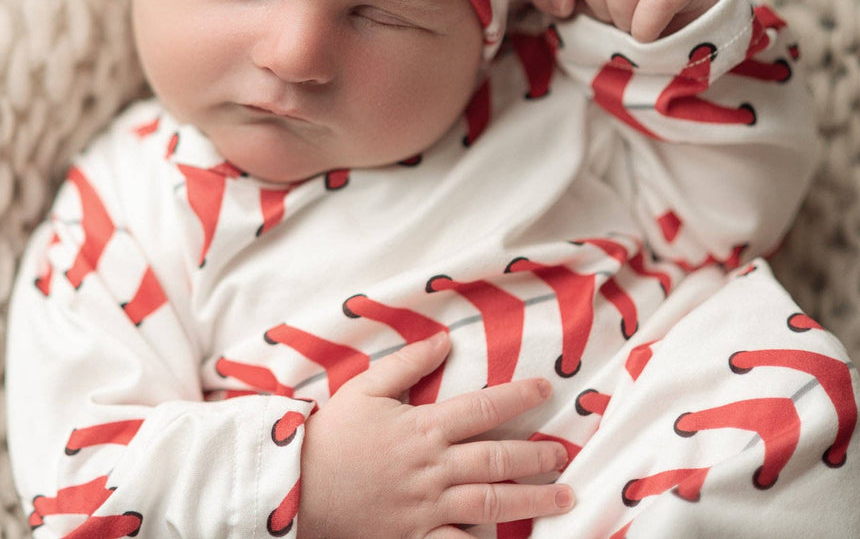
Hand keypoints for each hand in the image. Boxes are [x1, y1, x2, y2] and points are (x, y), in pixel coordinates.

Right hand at [297, 333, 573, 538]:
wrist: (297, 486)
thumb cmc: (331, 435)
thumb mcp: (364, 388)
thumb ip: (407, 363)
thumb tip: (444, 340)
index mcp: (423, 427)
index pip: (484, 407)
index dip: (519, 396)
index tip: (546, 389)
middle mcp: (433, 467)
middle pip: (498, 459)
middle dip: (537, 456)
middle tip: (563, 454)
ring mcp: (427, 506)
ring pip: (492, 502)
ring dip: (532, 500)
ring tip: (563, 498)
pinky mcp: (416, 537)